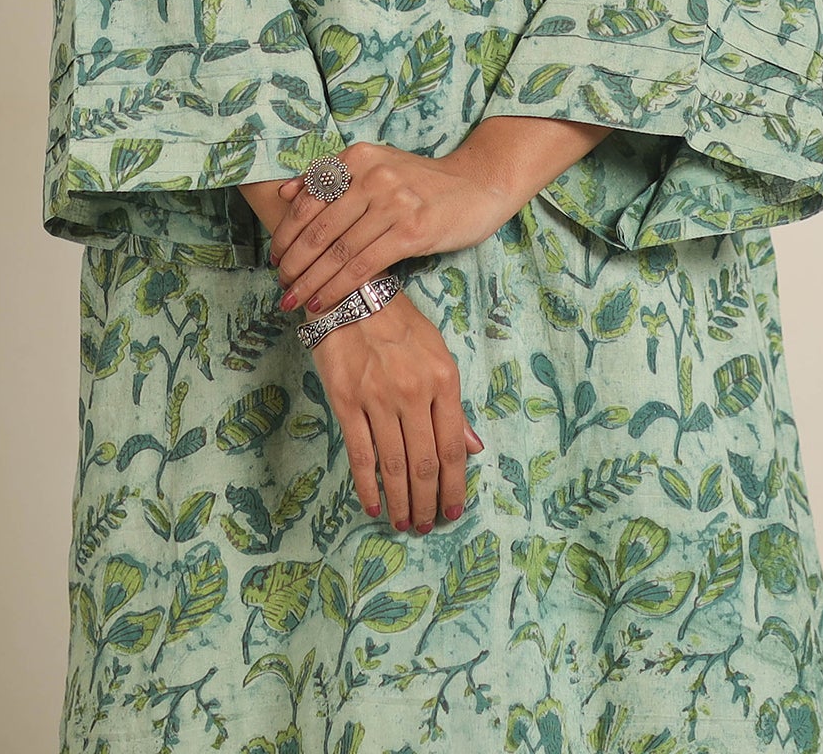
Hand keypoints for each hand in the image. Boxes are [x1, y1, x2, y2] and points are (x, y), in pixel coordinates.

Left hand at [268, 140, 520, 314]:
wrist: (477, 185)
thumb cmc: (422, 182)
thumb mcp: (377, 166)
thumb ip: (332, 177)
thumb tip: (286, 193)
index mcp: (358, 157)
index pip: (309, 200)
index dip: (286, 233)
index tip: (275, 259)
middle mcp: (373, 175)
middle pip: (319, 228)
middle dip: (294, 264)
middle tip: (280, 288)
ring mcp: (393, 202)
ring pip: (338, 251)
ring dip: (311, 282)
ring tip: (294, 302)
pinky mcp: (412, 230)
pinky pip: (364, 265)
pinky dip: (339, 287)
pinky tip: (325, 303)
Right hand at [309, 292, 483, 533]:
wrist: (352, 296)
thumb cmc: (400, 325)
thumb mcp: (438, 355)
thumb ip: (454, 405)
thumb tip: (474, 449)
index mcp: (444, 380)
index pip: (453, 447)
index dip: (454, 485)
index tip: (452, 511)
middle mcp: (414, 393)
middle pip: (424, 462)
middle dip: (427, 501)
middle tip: (425, 525)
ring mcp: (378, 399)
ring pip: (394, 465)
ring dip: (401, 501)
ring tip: (403, 524)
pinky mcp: (347, 402)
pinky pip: (361, 453)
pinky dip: (368, 485)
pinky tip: (374, 505)